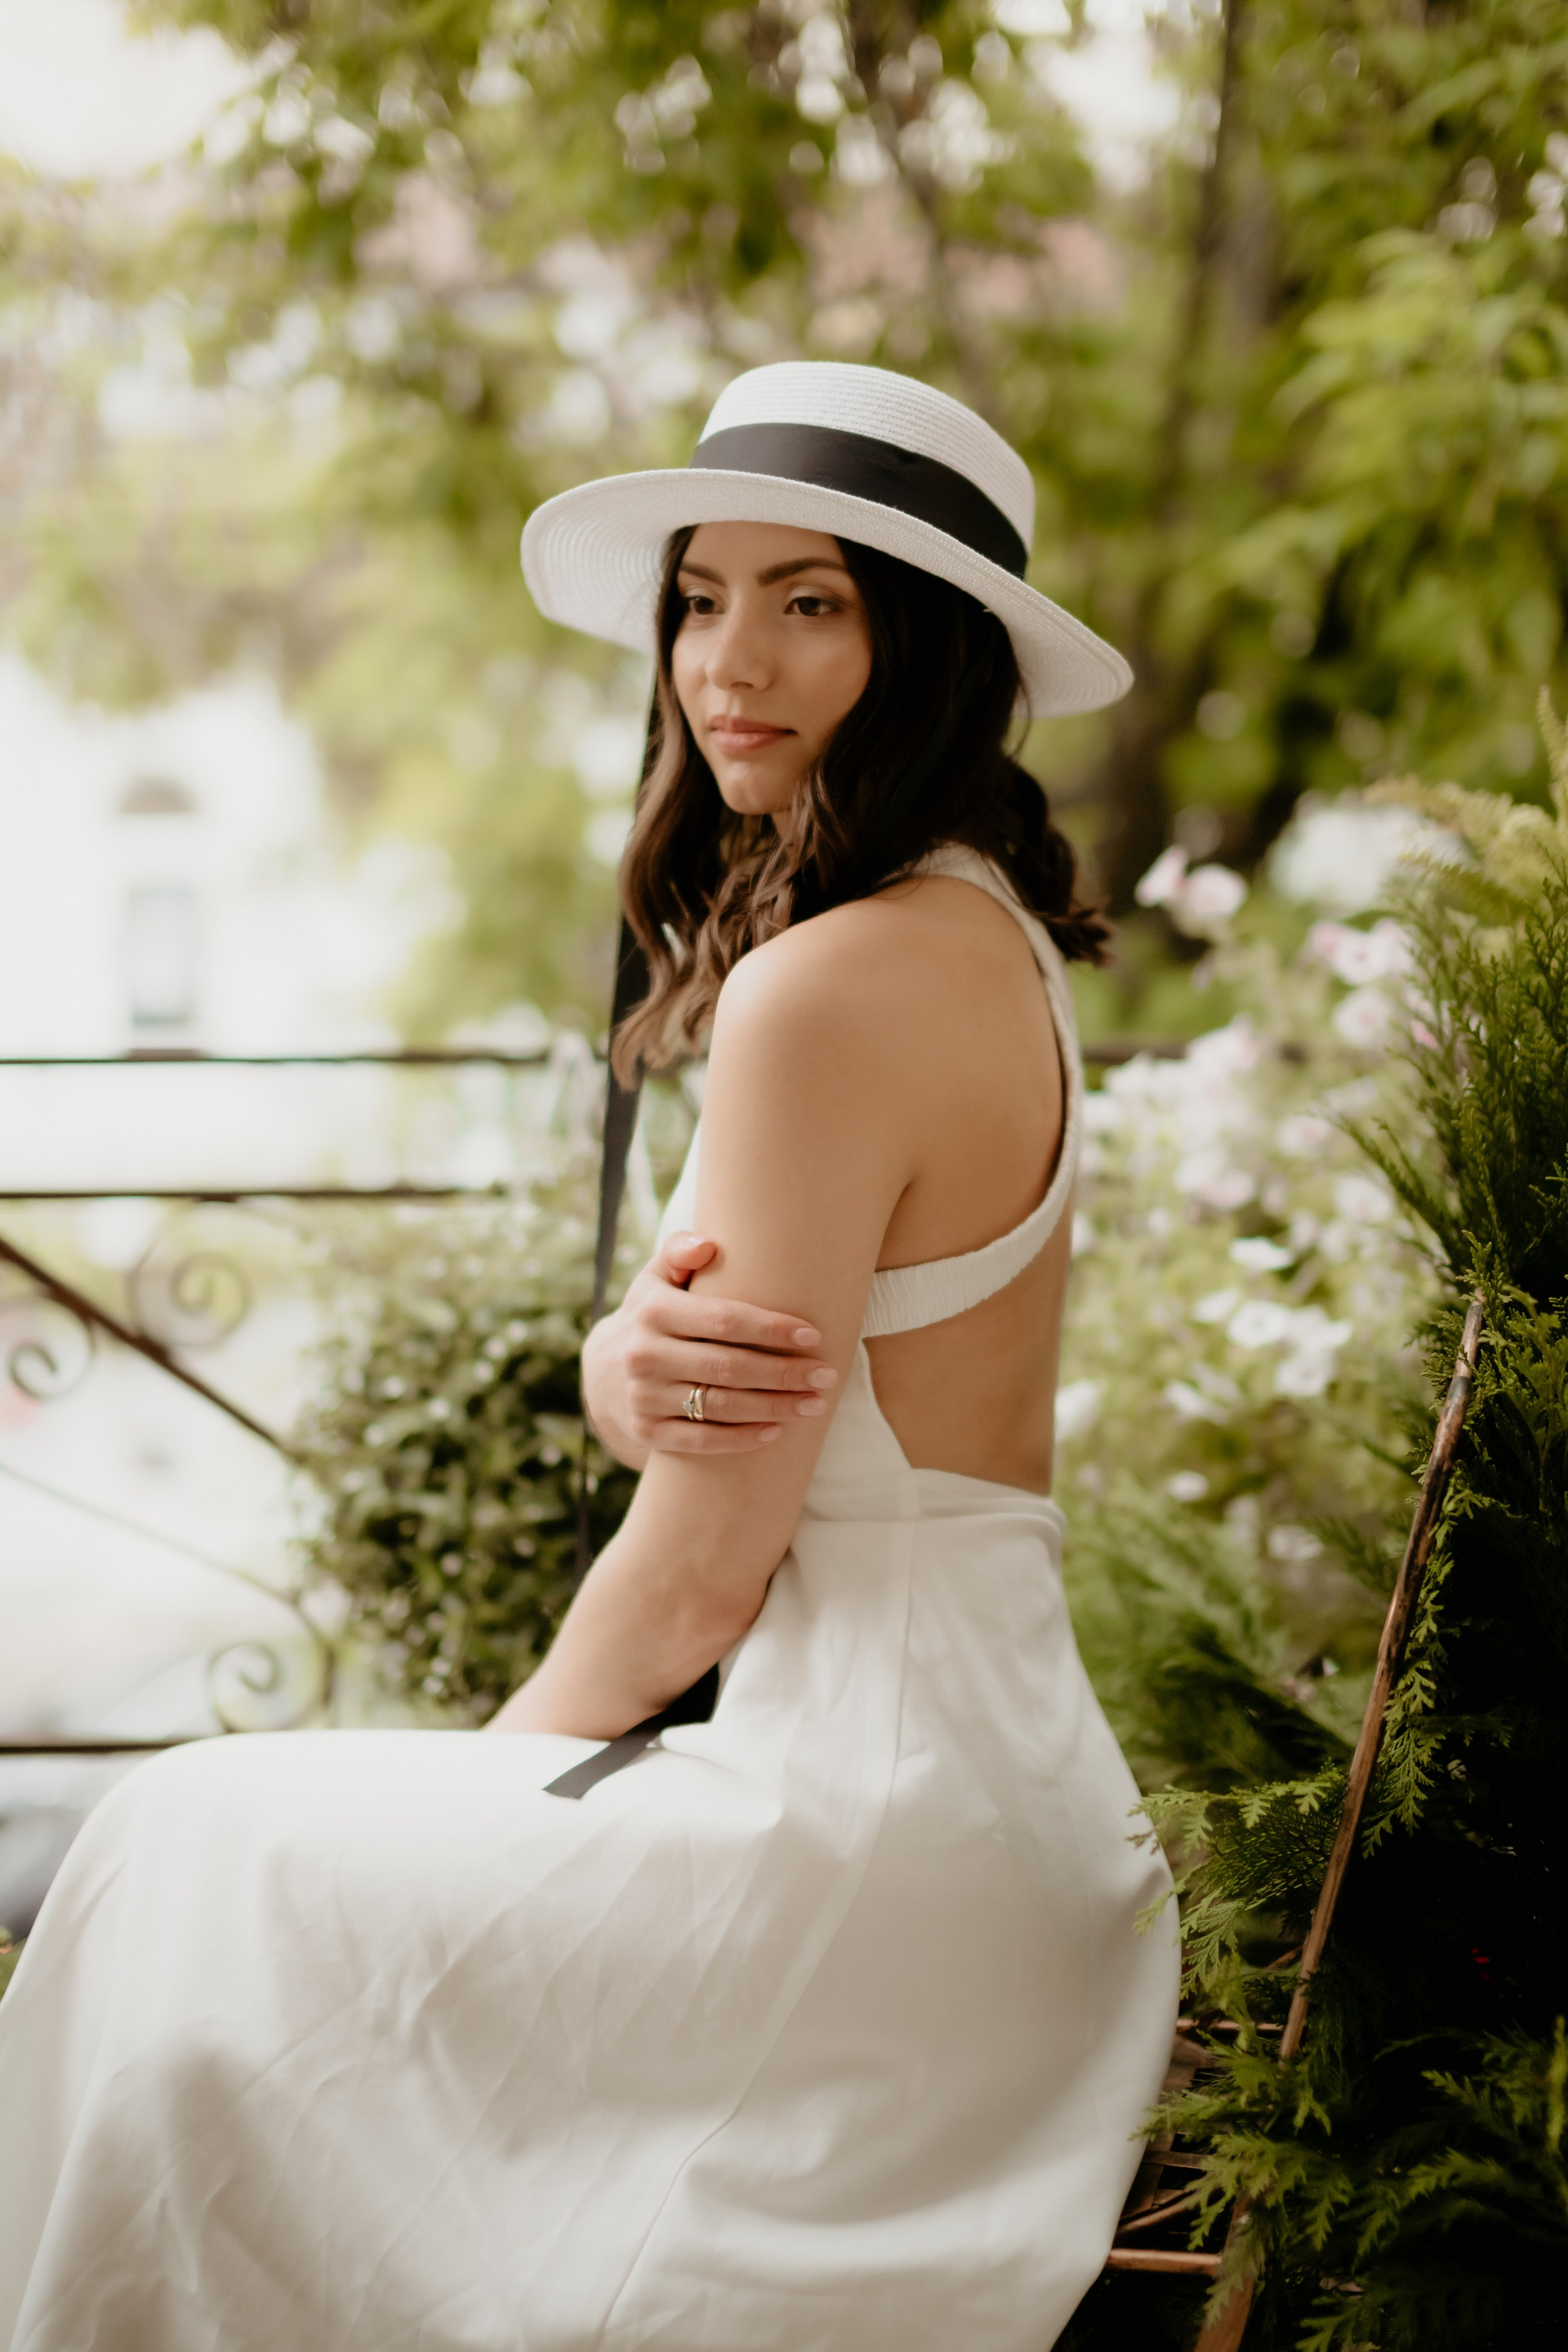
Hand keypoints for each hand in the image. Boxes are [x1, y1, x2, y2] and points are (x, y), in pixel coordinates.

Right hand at [582, 1231, 837, 1463]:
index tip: (813, 1336)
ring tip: (815, 1404)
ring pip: (720, 1406)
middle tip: (827, 1376)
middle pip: (728, 1367)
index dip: (771, 1329)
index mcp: (653, 1311)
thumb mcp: (658, 1277)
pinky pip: (701, 1440)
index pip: (724, 1320)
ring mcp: (643, 1396)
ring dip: (774, 1407)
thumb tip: (707, 1245)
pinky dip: (741, 1439)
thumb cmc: (653, 1313)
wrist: (604, 1369)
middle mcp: (644, 1354)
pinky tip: (778, 1431)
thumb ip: (680, 1252)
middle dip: (784, 1373)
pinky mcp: (646, 1431)